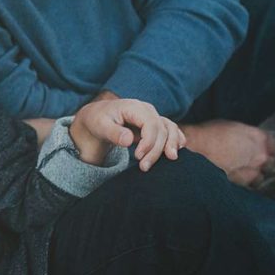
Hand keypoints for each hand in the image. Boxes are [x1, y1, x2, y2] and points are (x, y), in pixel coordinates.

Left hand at [70, 99, 185, 170]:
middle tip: (144, 167)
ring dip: (170, 146)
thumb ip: (114, 133)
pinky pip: (171, 130)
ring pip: (170, 129)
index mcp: (134, 107)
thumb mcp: (100, 126)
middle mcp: (147, 110)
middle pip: (162, 130)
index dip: (149, 142)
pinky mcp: (155, 124)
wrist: (97, 117)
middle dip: (155, 150)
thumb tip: (129, 140)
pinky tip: (177, 150)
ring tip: (169, 160)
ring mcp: (153, 116)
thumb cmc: (98, 120)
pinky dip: (176, 139)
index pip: (151, 124)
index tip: (138, 157)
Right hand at [179, 119, 274, 186]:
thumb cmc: (211, 133)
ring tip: (239, 172)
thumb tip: (246, 142)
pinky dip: (243, 183)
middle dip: (260, 163)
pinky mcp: (242, 181)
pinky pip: (248, 185)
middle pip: (269, 163)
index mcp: (260, 138)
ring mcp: (252, 170)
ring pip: (260, 177)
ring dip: (253, 175)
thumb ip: (246, 136)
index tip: (257, 150)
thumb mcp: (233, 127)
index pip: (272, 146)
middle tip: (247, 161)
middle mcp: (261, 155)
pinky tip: (233, 178)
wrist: (197, 146)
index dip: (264, 149)